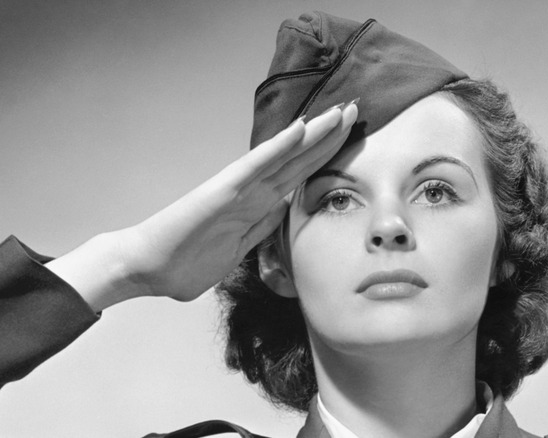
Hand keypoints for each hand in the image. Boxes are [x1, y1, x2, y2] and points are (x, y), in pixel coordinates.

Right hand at [47, 103, 357, 309]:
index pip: (299, 177)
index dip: (325, 157)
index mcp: (257, 206)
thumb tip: (282, 211)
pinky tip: (301, 129)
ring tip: (340, 111)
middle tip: (354, 110)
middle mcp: (252, 192)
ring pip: (286, 156)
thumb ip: (260, 229)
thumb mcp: (237, 250)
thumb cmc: (184, 261)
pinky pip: (257, 165)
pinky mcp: (223, 191)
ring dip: (315, 133)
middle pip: (299, 160)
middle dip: (329, 137)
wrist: (145, 268)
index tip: (350, 140)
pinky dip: (280, 147)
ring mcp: (239, 188)